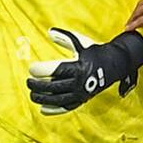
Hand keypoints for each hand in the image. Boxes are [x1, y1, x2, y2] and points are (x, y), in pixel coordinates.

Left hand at [27, 27, 142, 114]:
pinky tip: (43, 108)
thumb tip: (50, 32)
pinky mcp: (83, 100)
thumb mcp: (81, 42)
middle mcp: (80, 82)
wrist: (114, 65)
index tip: (31, 68)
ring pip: (58, 99)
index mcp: (79, 66)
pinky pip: (67, 107)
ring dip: (42, 98)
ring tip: (33, 94)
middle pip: (53, 86)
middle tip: (28, 82)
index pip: (55, 70)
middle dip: (37, 85)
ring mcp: (81, 93)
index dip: (40, 70)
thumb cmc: (94, 51)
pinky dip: (54, 109)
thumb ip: (64, 38)